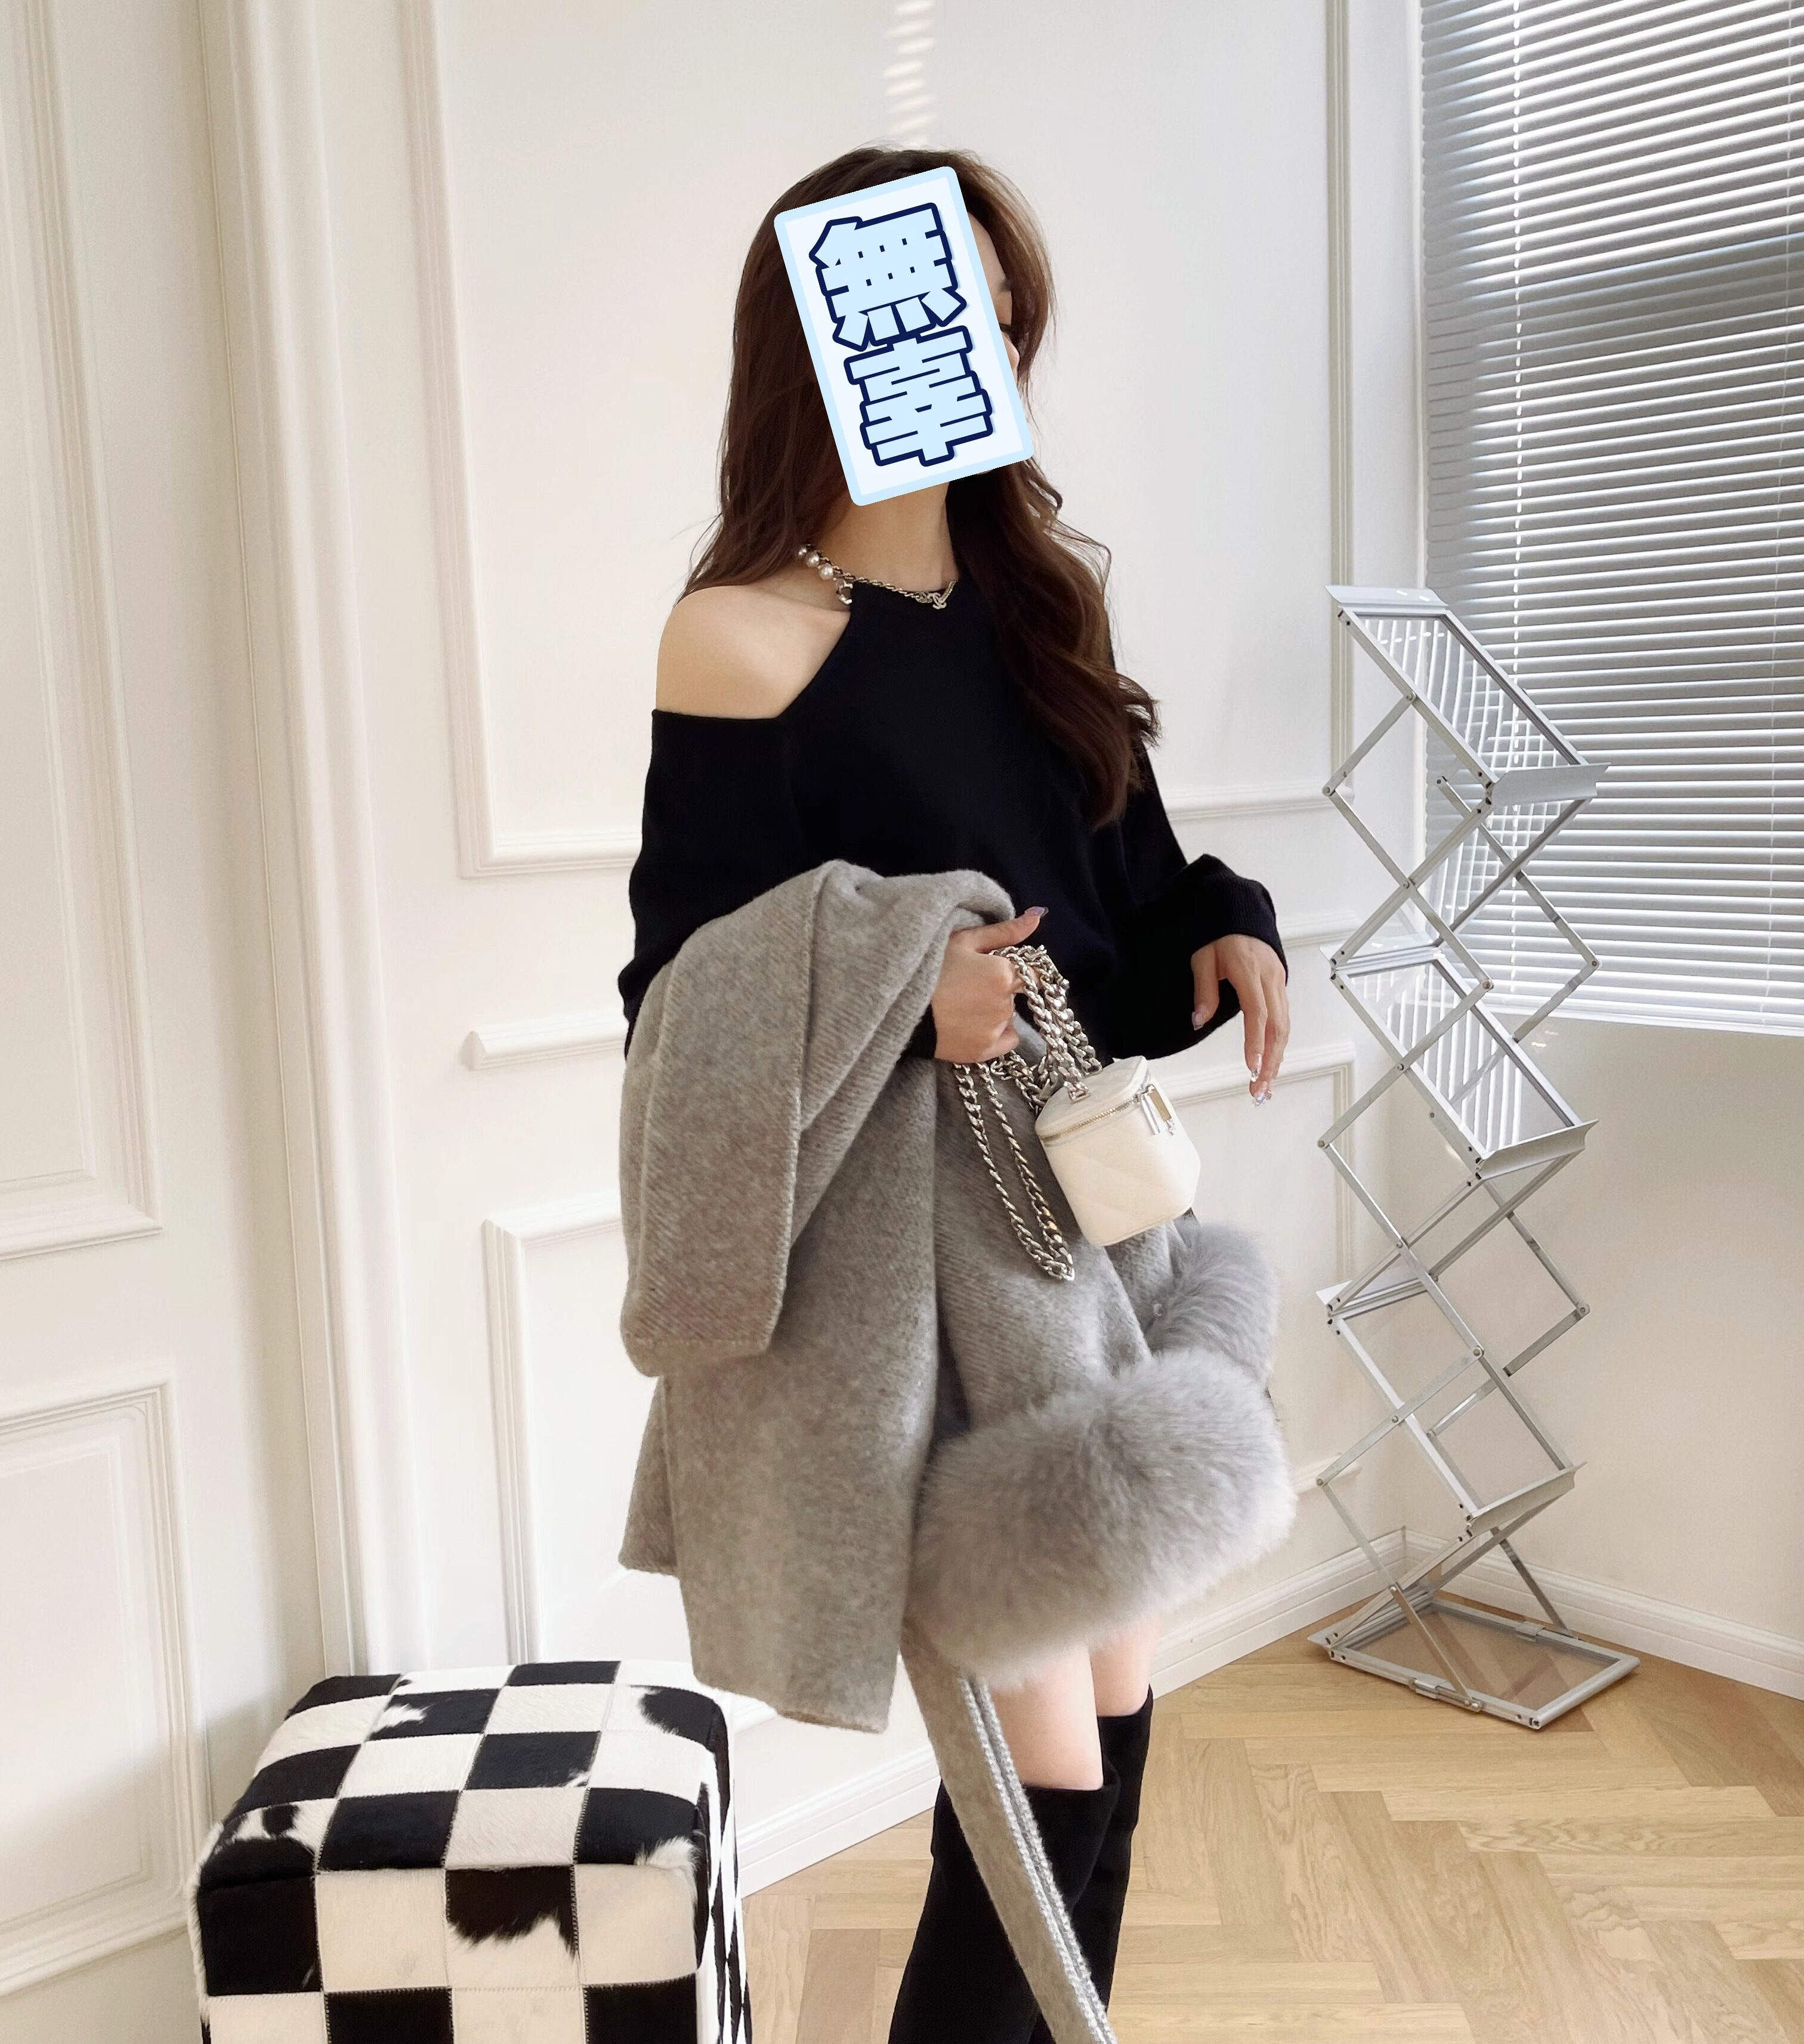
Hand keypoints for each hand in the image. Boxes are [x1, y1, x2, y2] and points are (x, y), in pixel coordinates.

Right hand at [929, 905, 1046, 1061]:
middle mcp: (1004, 1005)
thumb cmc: (929, 968)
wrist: (898, 1008)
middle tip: (968, 983)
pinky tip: (970, 1023)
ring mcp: (993, 1031)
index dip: (1022, 970)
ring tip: (962, 1004)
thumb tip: (1037, 917)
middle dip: (999, 987)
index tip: (1005, 969)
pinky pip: (1004, 1040)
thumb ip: (1004, 932)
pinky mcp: (981, 1053)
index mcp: (1002, 975)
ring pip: (1006, 1016)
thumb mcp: (963, 941)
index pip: (1035, 974)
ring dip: (994, 1009)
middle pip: (1014, 994)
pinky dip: (994, 1032)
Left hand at [1191, 934, 1288, 1101]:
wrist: (1240, 913)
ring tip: (1265, 1084)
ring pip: (1285, 1026)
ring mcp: (1278, 983)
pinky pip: (1284, 1019)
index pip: (1257, 1013)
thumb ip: (1204, 990)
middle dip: (1271, 1062)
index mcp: (1250, 971)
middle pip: (1278, 1027)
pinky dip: (1279, 1043)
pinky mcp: (1280, 986)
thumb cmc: (1220, 932)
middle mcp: (1270, 979)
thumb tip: (1198, 1021)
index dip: (1256, 1042)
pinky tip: (1272, 1061)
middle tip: (1260, 1089)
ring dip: (1277, 1058)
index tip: (1252, 1067)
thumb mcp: (1203, 957)